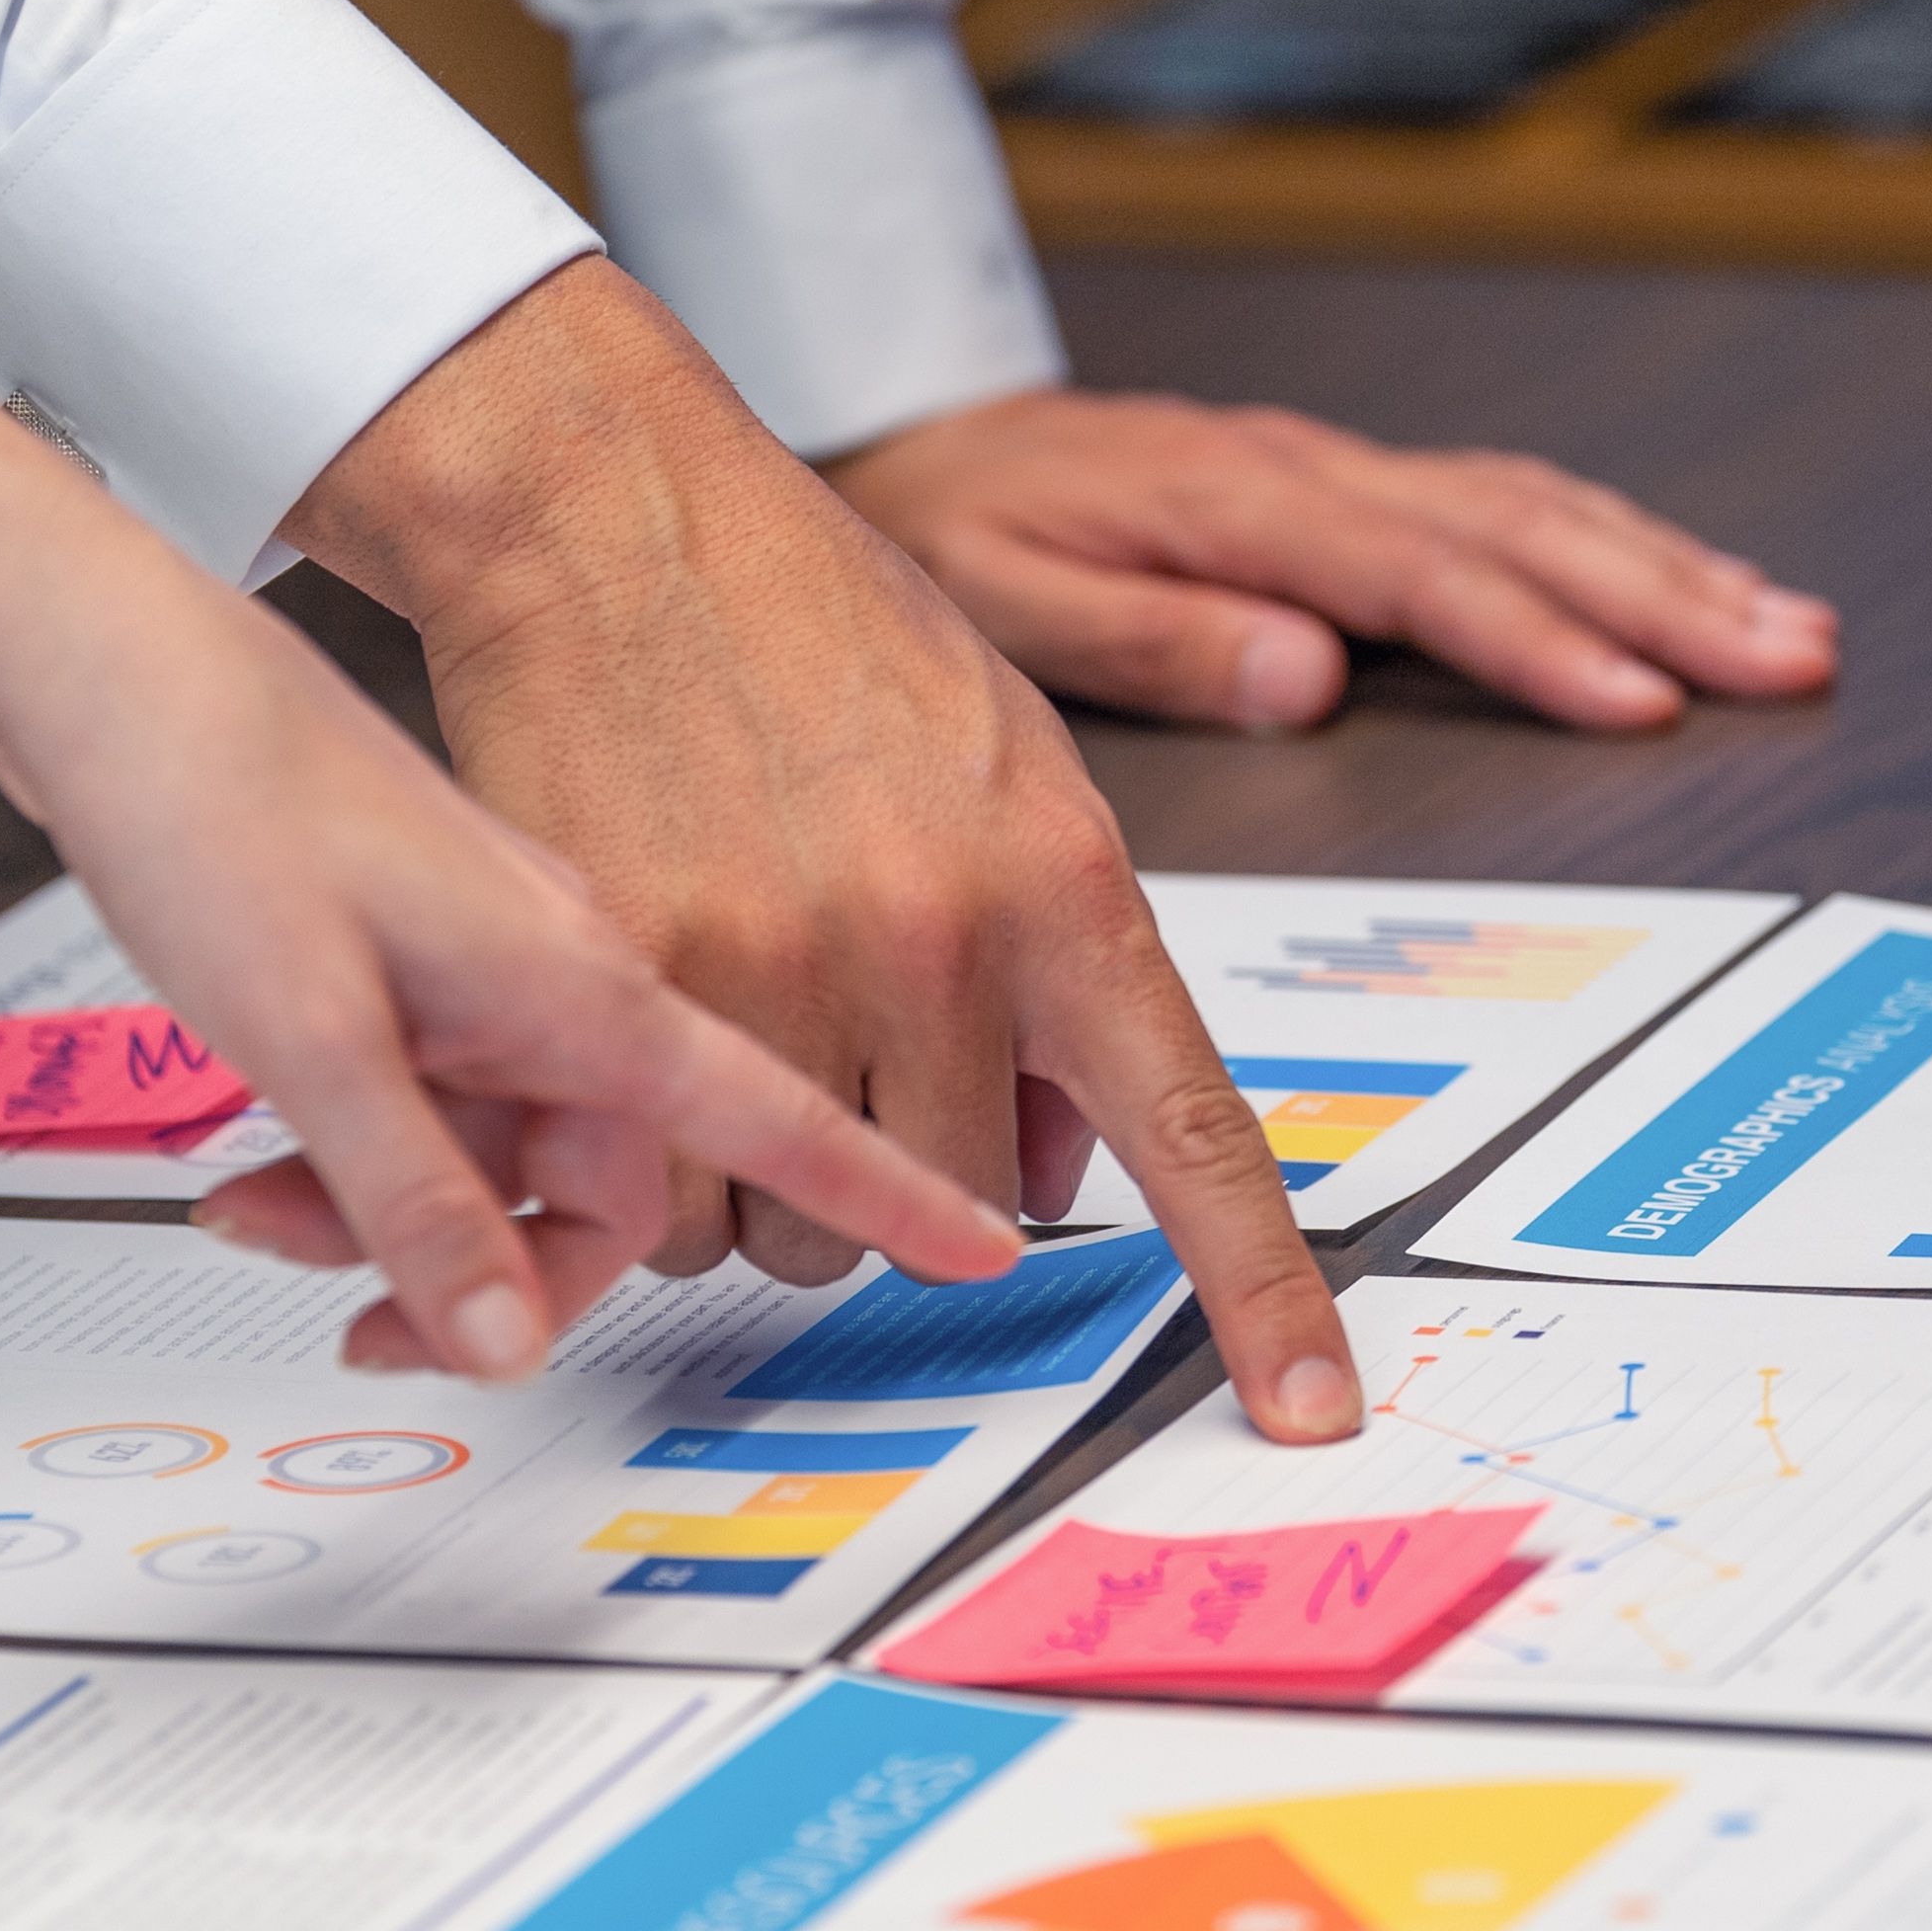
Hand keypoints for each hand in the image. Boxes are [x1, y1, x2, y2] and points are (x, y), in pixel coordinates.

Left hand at [0, 236, 1018, 1383]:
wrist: (106, 653)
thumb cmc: (215, 786)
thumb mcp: (309, 1032)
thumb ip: (419, 1198)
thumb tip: (505, 1345)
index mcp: (593, 977)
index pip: (782, 1113)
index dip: (892, 1190)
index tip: (984, 1252)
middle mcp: (578, 972)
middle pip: (608, 1189)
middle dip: (491, 1269)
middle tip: (358, 1317)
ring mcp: (509, 963)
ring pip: (513, 1155)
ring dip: (405, 1214)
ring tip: (260, 1203)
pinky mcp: (437, 955)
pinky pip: (451, 1101)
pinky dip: (370, 1151)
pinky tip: (269, 1152)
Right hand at [286, 266, 1364, 1441]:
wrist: (622, 515)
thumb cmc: (826, 632)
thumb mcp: (1015, 772)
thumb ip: (1062, 963)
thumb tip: (1067, 1156)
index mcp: (1068, 888)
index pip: (1192, 1136)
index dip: (1260, 1292)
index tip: (1308, 1415)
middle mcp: (941, 942)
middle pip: (961, 1218)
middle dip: (916, 1171)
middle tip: (861, 1045)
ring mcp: (783, 967)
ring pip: (806, 1228)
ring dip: (782, 1175)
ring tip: (752, 1017)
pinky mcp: (634, 978)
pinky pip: (674, 1188)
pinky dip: (665, 1160)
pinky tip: (662, 1035)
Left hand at [826, 383, 1835, 734]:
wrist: (919, 436)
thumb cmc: (956, 531)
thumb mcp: (1006, 596)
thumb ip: (1152, 640)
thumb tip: (1308, 676)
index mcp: (1236, 504)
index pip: (1419, 578)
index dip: (1539, 642)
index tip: (1639, 704)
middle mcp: (1310, 470)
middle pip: (1519, 529)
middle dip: (1666, 599)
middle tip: (1788, 662)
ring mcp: (1343, 469)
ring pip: (1535, 506)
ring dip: (1670, 568)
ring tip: (1791, 633)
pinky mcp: (1354, 484)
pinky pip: (1508, 502)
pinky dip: (1614, 542)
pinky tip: (1692, 584)